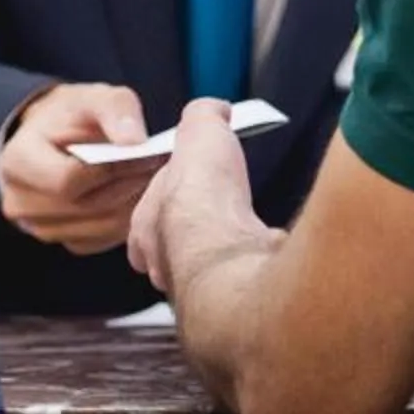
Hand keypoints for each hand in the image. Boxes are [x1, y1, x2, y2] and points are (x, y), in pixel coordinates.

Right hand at [0, 82, 156, 255]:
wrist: (58, 137)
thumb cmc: (74, 115)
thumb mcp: (94, 98)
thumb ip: (116, 110)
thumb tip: (135, 142)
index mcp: (18, 161)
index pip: (68, 179)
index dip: (111, 167)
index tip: (144, 152)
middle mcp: (21, 202)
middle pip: (87, 206)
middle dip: (128, 184)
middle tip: (157, 165)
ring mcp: (41, 228)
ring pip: (102, 227)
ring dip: (133, 203)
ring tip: (149, 177)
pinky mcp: (66, 241)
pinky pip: (106, 239)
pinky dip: (127, 219)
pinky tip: (135, 194)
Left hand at [129, 99, 278, 297]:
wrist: (224, 242)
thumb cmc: (199, 194)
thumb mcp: (199, 129)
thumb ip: (204, 116)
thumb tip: (215, 109)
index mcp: (146, 229)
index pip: (149, 222)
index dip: (170, 204)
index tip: (192, 192)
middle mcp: (165, 267)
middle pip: (177, 254)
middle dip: (199, 237)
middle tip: (222, 217)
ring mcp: (196, 292)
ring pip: (207, 277)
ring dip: (226, 257)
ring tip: (246, 237)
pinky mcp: (233, 303)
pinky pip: (243, 288)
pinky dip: (255, 272)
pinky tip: (267, 256)